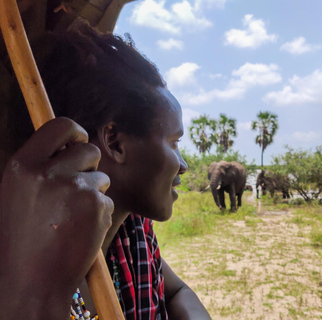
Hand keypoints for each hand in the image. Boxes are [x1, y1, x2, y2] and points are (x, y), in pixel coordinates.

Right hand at [0, 118, 113, 317]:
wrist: (34, 280)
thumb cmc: (25, 237)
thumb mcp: (19, 193)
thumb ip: (41, 166)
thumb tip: (70, 142)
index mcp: (23, 164)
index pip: (60, 125)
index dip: (75, 132)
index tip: (78, 142)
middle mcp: (48, 171)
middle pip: (89, 150)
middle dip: (89, 166)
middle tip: (76, 189)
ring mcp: (75, 187)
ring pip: (101, 176)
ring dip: (94, 192)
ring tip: (72, 216)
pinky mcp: (96, 204)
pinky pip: (107, 199)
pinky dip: (99, 212)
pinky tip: (81, 230)